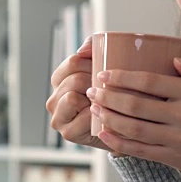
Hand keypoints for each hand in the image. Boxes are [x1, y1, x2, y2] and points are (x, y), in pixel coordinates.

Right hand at [45, 37, 111, 151]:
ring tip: (108, 102)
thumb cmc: (115, 95)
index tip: (109, 71)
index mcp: (60, 80)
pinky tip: (106, 116)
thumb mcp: (105, 67)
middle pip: (75, 79)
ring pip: (73, 96)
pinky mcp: (68, 133)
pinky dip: (97, 115)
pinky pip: (82, 116)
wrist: (126, 127)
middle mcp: (54, 98)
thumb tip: (82, 51)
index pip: (74, 62)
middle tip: (113, 89)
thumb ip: (94, 48)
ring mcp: (58, 117)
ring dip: (95, 99)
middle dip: (97, 82)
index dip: (94, 64)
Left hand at [87, 58, 180, 176]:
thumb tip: (174, 58)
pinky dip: (118, 142)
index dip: (123, 77)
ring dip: (109, 117)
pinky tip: (104, 132)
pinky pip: (139, 150)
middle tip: (93, 90)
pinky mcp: (171, 158)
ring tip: (95, 107)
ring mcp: (178, 139)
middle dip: (109, 97)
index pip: (151, 82)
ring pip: (134, 128)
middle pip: (137, 105)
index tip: (105, 74)